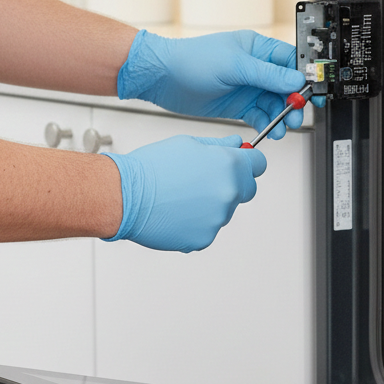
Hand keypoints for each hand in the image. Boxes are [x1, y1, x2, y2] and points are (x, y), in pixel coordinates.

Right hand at [103, 135, 266, 252]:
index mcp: (229, 166)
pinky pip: (207, 230)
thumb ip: (219, 146)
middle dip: (231, 185)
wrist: (125, 196)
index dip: (248, 163)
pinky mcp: (205, 238)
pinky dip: (195, 224)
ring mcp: (218, 218)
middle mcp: (229, 192)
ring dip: (210, 206)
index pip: (258, 164)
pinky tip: (175, 213)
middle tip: (203, 182)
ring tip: (180, 197)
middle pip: (246, 190)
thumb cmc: (151, 168)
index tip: (241, 164)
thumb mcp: (188, 144)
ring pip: (223, 211)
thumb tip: (237, 144)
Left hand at [117, 29, 314, 140]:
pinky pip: (260, 115)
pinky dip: (267, 123)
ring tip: (282, 127)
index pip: (291, 62)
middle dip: (294, 102)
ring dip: (281, 116)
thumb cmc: (191, 61)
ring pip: (275, 103)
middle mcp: (255, 67)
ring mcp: (247, 87)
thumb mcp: (234, 65)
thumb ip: (267, 75)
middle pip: (286, 86)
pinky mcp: (239, 104)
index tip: (312, 92)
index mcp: (257, 48)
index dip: (304, 77)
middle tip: (296, 115)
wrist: (163, 78)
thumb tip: (295, 80)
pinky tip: (270, 129)